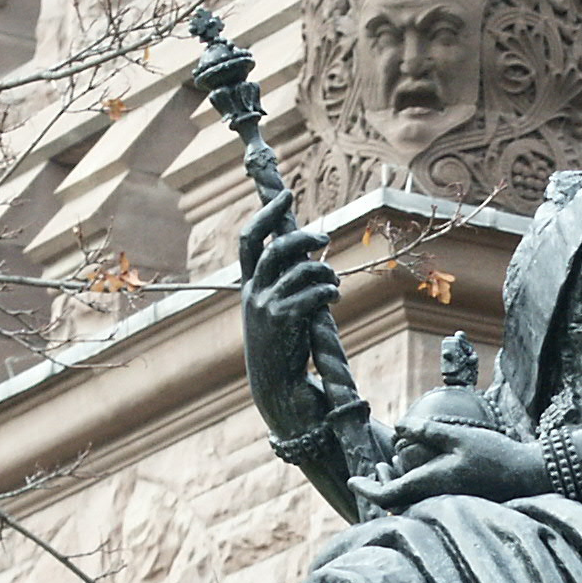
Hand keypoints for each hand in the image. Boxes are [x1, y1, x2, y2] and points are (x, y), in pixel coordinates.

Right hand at [239, 191, 336, 438]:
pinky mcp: (285, 321)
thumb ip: (285, 281)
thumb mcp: (277, 309)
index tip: (286, 194)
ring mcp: (266, 307)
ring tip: (333, 283)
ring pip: (300, 270)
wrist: (278, 387)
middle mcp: (253, 294)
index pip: (249, 240)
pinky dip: (328, 291)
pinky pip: (312, 292)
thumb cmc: (283, 346)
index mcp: (248, 287)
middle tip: (324, 237)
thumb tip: (309, 248)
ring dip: (324, 271)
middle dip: (302, 237)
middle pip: (275, 248)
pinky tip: (333, 299)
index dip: (266, 214)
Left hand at [352, 420, 548, 513]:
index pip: (386, 495)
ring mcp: (446, 506)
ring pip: (410, 505)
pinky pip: (425, 504)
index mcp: (430, 486)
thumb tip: (398, 427)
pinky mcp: (456, 505)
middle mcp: (434, 502)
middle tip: (373, 470)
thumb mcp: (458, 435)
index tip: (352, 480)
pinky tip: (417, 473)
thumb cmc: (495, 454)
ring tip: (391, 467)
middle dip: (380, 487)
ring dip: (396, 488)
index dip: (366, 488)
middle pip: (395, 504)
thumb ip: (426, 431)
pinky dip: (413, 491)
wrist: (528, 476)